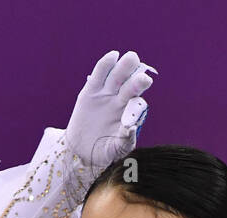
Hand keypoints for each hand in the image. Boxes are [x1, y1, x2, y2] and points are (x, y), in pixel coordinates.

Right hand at [63, 50, 155, 169]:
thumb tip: (132, 128)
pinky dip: (105, 65)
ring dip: (125, 67)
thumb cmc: (104, 152)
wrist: (81, 151)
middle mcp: (121, 101)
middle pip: (131, 86)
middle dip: (138, 80)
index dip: (139, 103)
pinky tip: (113, 56)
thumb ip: (125, 140)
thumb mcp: (115, 150)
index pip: (138, 104)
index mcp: (130, 115)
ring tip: (132, 58)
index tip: (142, 101)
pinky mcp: (91, 91)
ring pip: (118, 77)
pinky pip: (99, 75)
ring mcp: (107, 94)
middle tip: (144, 77)